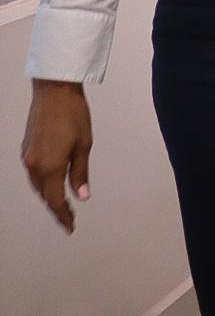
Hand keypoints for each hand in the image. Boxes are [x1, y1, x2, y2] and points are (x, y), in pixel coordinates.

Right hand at [20, 80, 92, 232]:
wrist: (54, 92)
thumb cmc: (74, 115)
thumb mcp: (84, 145)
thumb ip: (80, 173)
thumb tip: (82, 196)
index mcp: (50, 166)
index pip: (55, 200)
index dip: (63, 215)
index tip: (71, 227)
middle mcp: (34, 165)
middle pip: (44, 195)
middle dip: (56, 208)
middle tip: (69, 219)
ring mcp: (27, 157)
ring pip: (37, 185)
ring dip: (48, 196)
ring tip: (62, 204)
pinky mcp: (26, 149)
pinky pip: (34, 173)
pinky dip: (43, 182)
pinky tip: (53, 182)